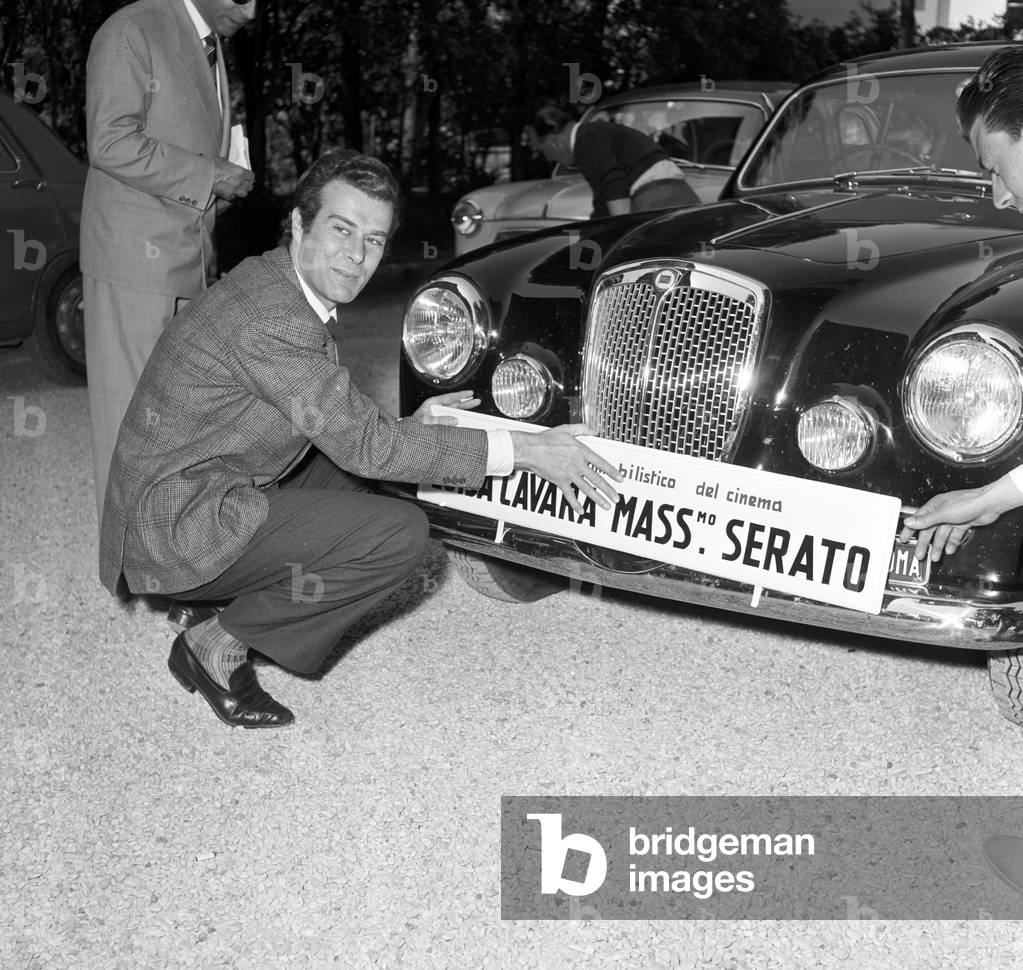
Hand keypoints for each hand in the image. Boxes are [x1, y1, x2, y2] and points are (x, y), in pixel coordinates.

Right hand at [212, 158, 254, 200]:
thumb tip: (232, 166)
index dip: (249, 177)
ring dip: (241, 191)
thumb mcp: (223, 161)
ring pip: (244, 193)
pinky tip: (229, 191)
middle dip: (246, 185)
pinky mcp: (229, 196)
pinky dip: (233, 195)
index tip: (247, 178)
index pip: (252, 176)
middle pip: (249, 186)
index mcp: (240, 171)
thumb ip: (231, 165)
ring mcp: (235, 189)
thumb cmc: (211, 166)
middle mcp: (240, 181)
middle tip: (241, 184)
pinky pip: (235, 197)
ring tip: (236, 189)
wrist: (203, 174)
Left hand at [412, 391, 480, 424]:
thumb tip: (454, 420)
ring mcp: (438, 417)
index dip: (461, 395)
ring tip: (474, 411)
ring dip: (464, 412)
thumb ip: (440, 420)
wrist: (407, 436)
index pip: (449, 397)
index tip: (470, 393)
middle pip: (454, 404)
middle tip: (477, 400)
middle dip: (466, 402)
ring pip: (454, 412)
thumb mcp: (426, 421)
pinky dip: (459, 422)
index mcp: (432, 404)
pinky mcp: (440, 425)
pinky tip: (465, 423)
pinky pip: (451, 422)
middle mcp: (436, 409)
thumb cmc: (412, 427)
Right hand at [510, 424, 622, 513]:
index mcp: (581, 451)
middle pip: (597, 480)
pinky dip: (575, 504)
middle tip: (616, 498)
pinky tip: (581, 511)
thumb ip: (582, 429)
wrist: (530, 449)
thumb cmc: (545, 439)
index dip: (612, 472)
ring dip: (598, 499)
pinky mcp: (559, 481)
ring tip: (606, 505)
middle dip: (609, 490)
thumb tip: (594, 431)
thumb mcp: (566, 429)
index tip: (620, 479)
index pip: (601, 464)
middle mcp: (577, 464)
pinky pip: (570, 495)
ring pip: (587, 489)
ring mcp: (569, 474)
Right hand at [899, 475, 1022, 561]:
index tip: (904, 539)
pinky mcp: (962, 523)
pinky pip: (954, 536)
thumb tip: (909, 522)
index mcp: (934, 507)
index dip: (910, 530)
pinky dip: (951, 543)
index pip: (918, 520)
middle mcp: (941, 512)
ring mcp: (952, 518)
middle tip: (920, 555)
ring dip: (938, 546)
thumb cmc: (967, 502)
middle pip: (929, 530)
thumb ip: (925, 520)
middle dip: (925, 544)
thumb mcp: (943, 513)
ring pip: (942, 535)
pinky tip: (950, 550)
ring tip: (935, 557)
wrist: (989, 504)